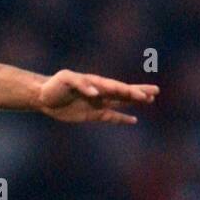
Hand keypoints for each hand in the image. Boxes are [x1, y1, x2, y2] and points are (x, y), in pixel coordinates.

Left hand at [39, 70, 158, 124]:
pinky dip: (122, 119)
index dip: (129, 91)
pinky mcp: (93, 114)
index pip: (116, 87)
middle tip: (156, 91)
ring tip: (151, 100)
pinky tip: (134, 120)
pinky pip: (111, 116)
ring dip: (135, 102)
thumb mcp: (65, 79)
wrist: (44, 96)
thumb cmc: (54, 85)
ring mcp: (98, 103)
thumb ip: (80, 84)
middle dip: (139, 92)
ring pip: (121, 103)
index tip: (141, 95)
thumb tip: (95, 93)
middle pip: (123, 92)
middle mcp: (100, 92)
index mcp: (96, 82)